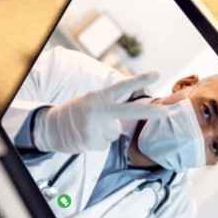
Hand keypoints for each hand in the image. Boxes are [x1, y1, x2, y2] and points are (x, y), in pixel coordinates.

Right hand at [37, 71, 160, 152]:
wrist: (49, 127)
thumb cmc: (75, 113)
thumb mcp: (91, 102)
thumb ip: (111, 106)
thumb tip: (133, 115)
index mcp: (97, 97)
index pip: (122, 87)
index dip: (140, 80)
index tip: (157, 74)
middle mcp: (97, 110)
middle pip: (128, 112)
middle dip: (150, 113)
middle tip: (168, 112)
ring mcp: (94, 127)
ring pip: (114, 132)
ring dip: (105, 132)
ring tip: (89, 128)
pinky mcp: (91, 142)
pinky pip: (105, 143)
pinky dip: (97, 141)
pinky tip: (85, 136)